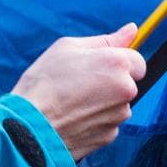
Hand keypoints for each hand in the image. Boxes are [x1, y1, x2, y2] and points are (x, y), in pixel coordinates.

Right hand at [9, 26, 145, 159]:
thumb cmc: (44, 83)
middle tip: (78, 83)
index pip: (138, 61)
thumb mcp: (68, 47)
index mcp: (117, 64)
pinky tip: (73, 118)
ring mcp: (118, 116)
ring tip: (72, 102)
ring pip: (117, 105)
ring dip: (102, 103)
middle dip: (110, 83)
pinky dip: (94, 121)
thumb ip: (106, 40)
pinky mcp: (109, 137)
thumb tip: (132, 30)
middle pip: (127, 84)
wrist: (29, 126)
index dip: (118, 62)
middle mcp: (125, 91)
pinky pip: (107, 123)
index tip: (99, 66)